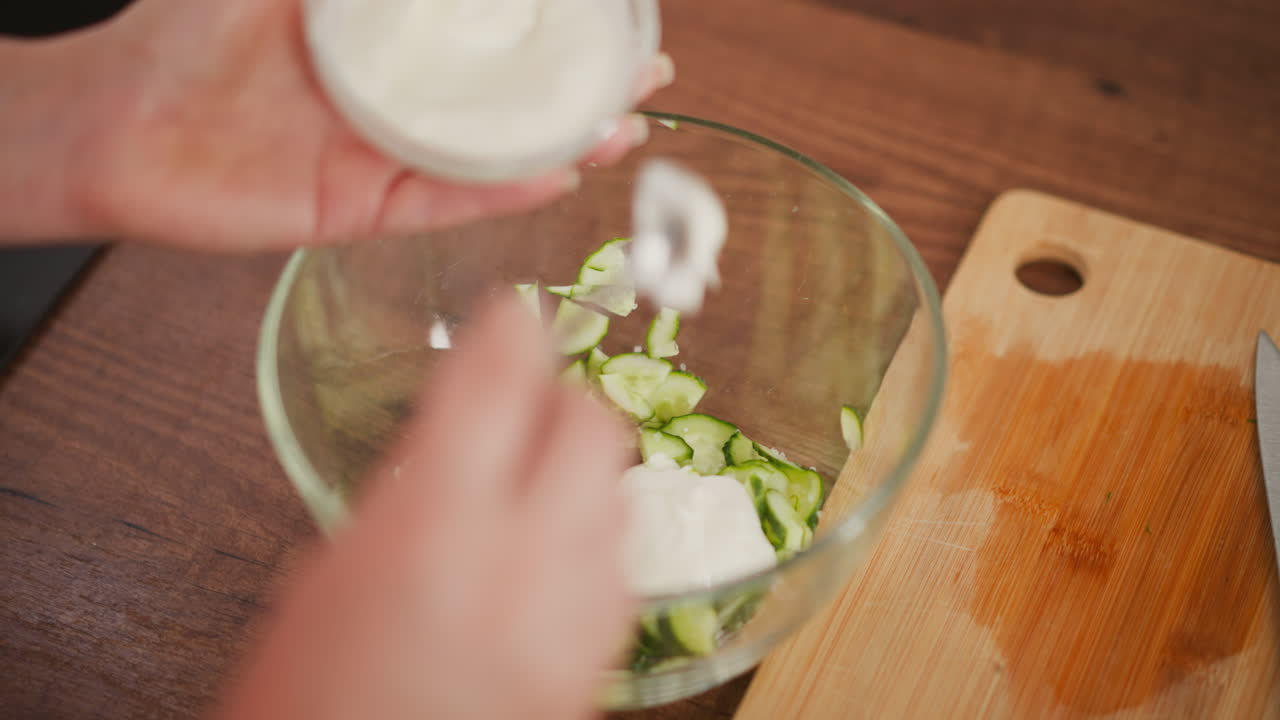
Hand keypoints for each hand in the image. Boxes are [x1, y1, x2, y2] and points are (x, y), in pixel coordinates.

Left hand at [0, 0, 670, 248]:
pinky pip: (445, 203)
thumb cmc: (183, 36)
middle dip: (584, 89)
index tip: (618, 16)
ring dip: (564, 145)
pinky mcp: (364, 210)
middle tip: (646, 79)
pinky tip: (555, 176)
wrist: (112, 124)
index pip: (492, 39)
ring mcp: (387, 158)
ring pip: (494, 156)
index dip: (558, 28)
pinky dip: (501, 193)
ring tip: (623, 132)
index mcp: (388, 42)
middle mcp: (400, 102)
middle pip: (512, 101)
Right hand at [215, 298, 634, 719]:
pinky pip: (621, 570)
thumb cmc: (310, 708)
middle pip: (592, 426)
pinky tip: (553, 561)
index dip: (513, 331)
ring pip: (619, 495)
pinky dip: (595, 543)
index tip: (517, 313)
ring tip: (535, 486)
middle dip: (565, 400)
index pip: (500, 380)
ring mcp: (574, 614)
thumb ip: (397, 507)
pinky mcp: (598, 664)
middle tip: (529, 403)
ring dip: (584, 473)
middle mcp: (524, 557)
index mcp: (435, 523)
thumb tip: (436, 465)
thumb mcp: (324, 585)